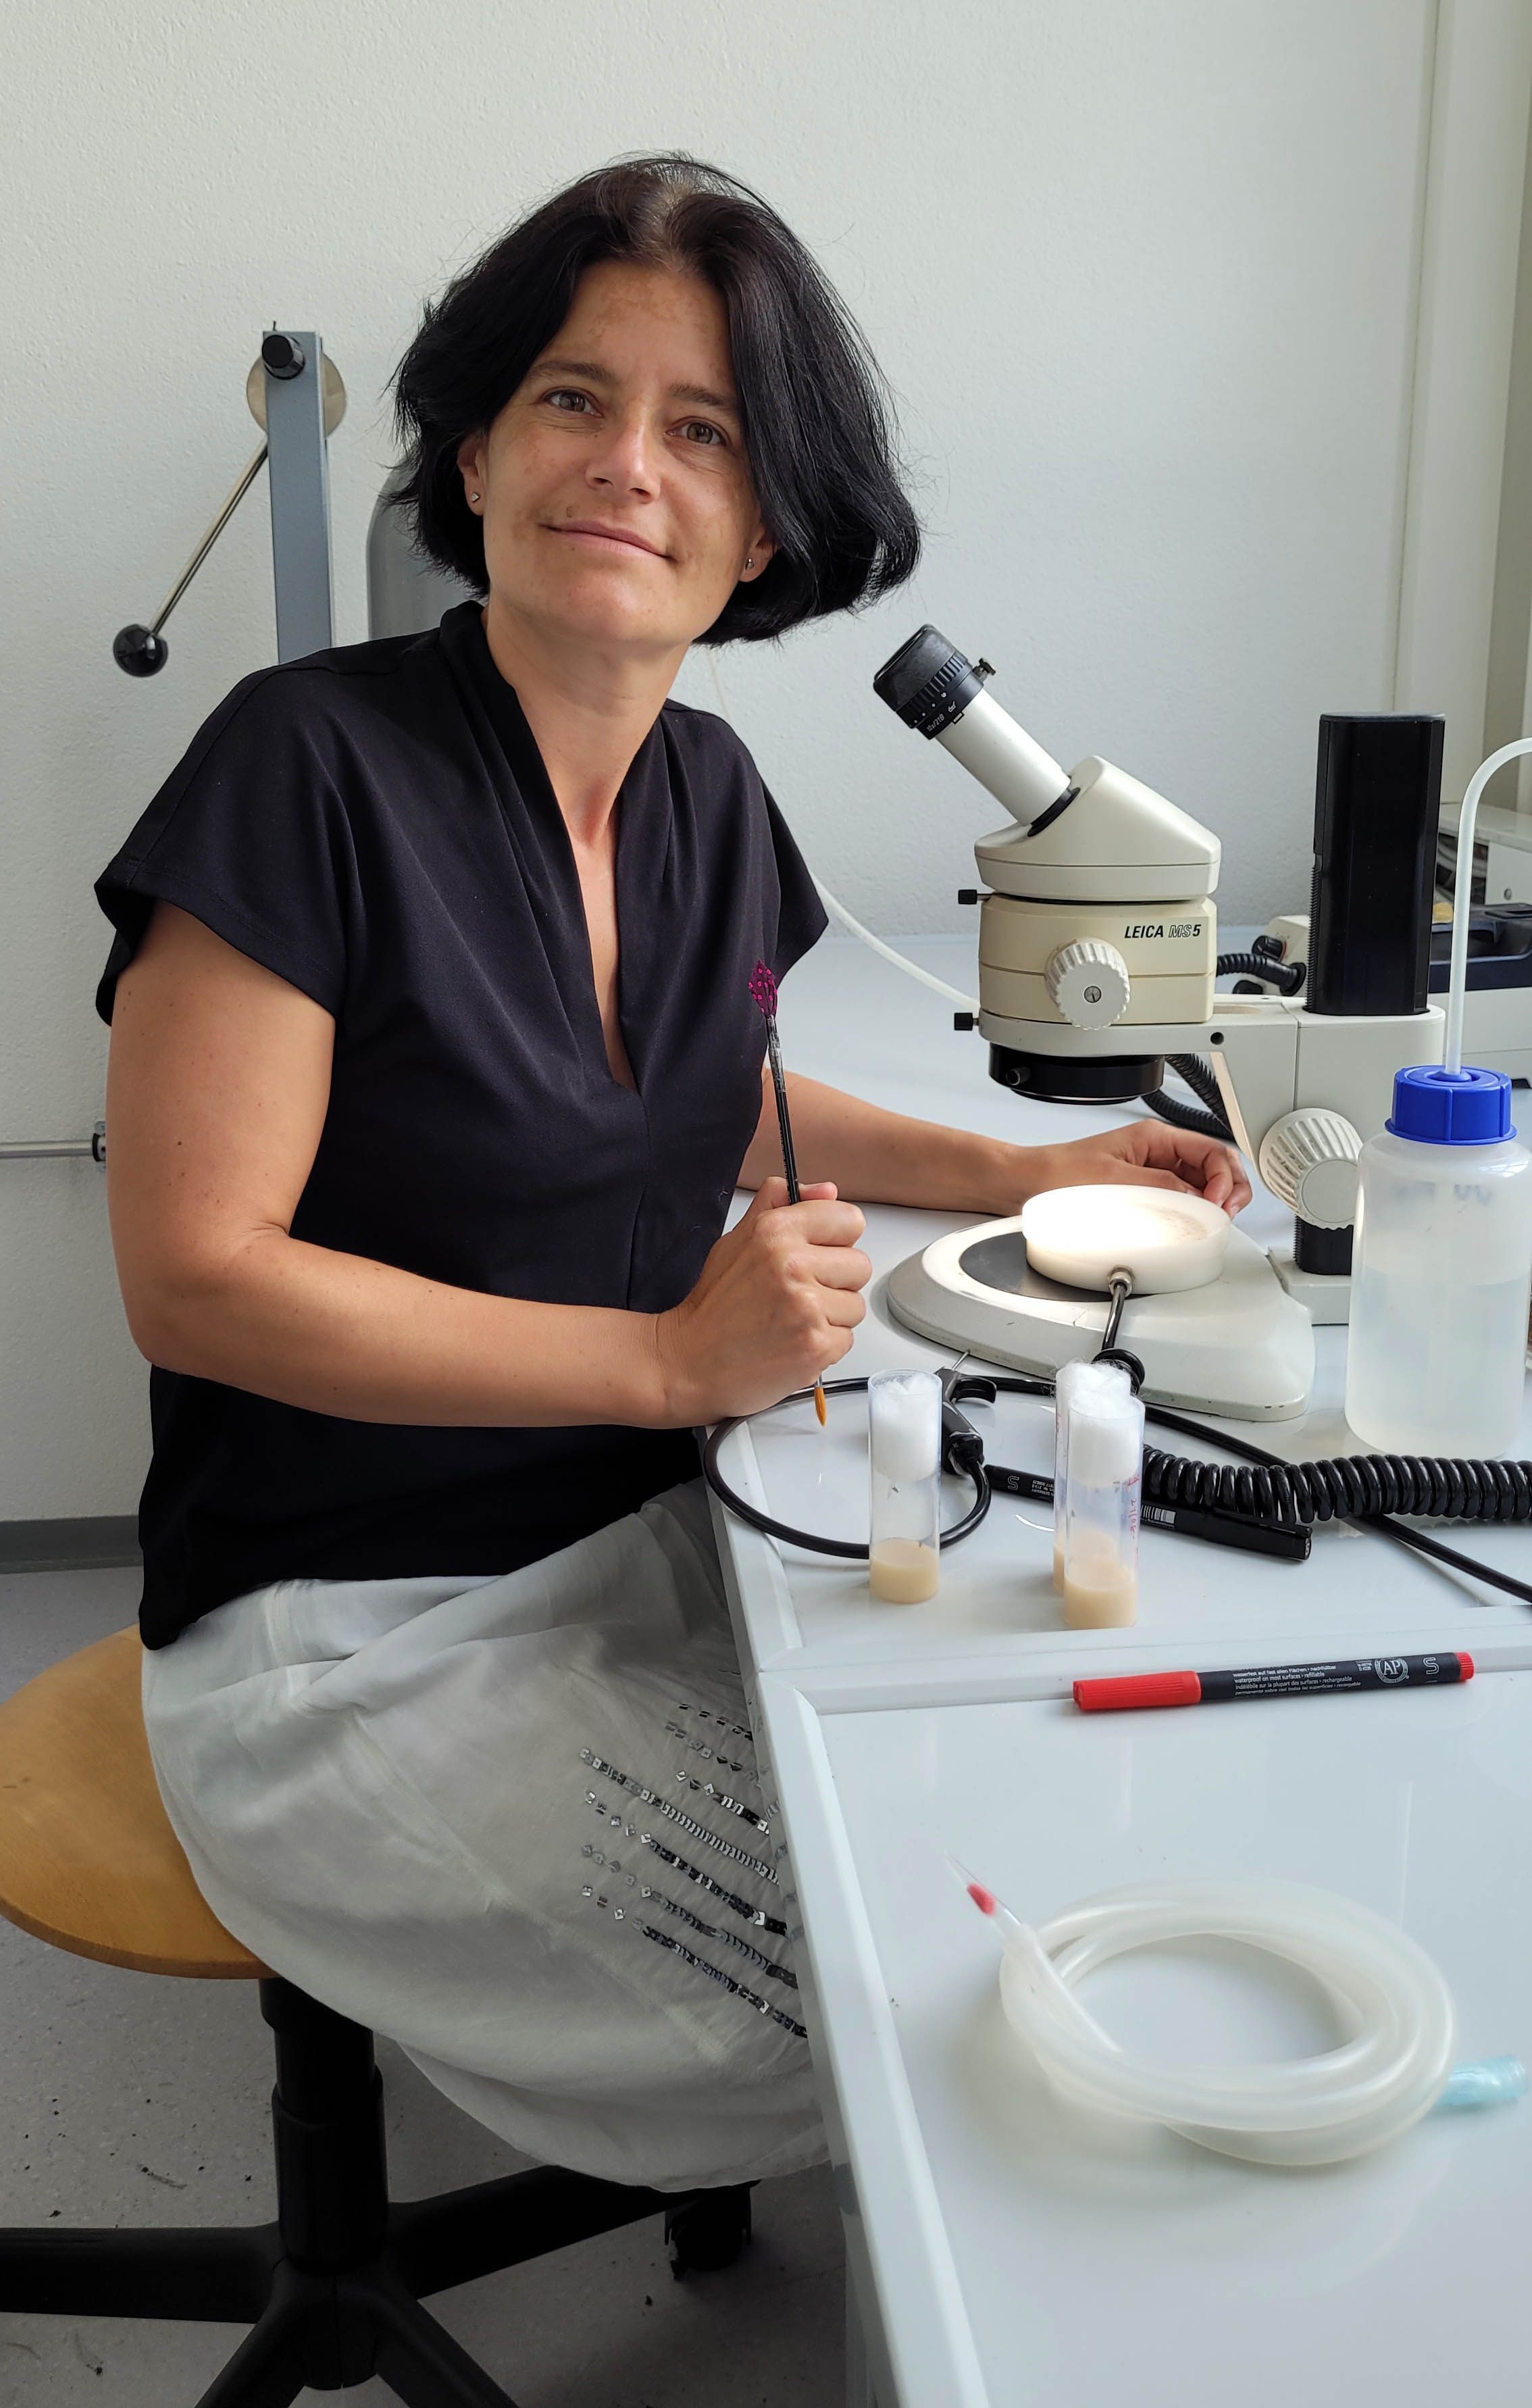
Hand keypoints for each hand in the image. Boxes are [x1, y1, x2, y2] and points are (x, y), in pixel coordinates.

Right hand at [653, 1177, 871, 1422]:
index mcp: (776, 1231)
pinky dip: (824, 1347)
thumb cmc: (713, 1306)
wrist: (689, 1361)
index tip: (818, 1255)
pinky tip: (793, 1343)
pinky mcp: (816, 1345)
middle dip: (835, 1282)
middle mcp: (793, 1264)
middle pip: (859, 1265)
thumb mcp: (737, 1240)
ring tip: (792, 1322)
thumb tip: (826, 1190)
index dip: (836, 1240)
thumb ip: (780, 1206)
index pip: (849, 1220)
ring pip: (854, 1305)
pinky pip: (847, 1340)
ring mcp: (807, 1307)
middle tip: (797, 1296)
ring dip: (831, 1317)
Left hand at [1022, 1122, 1251, 1215]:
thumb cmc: (1057, 1174)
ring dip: (1213, 1204)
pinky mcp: (1142, 1193)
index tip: (1218, 1203)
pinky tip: (1190, 1226)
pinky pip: (1180, 1201)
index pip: (1212, 1150)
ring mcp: (1151, 1173)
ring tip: (1211, 1222)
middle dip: (1229, 1189)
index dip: (1225, 1177)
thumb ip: (1160, 1188)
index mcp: (1154, 1138)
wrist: (1024, 1185)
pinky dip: (1193, 1214)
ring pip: (1201, 1186)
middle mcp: (1157, 1153)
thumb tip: (1197, 1200)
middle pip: (1214, 1167)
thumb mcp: (1114, 1180)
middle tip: (1225, 1215)